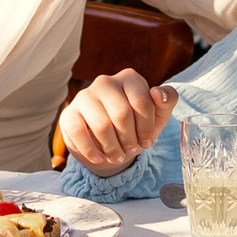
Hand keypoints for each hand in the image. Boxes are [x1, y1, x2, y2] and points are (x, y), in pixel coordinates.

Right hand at [58, 71, 178, 176]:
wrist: (108, 143)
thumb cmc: (136, 126)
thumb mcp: (157, 115)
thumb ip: (167, 100)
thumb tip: (158, 93)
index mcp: (129, 78)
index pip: (141, 102)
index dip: (146, 128)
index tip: (147, 141)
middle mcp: (105, 81)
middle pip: (121, 114)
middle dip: (129, 139)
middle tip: (131, 149)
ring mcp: (85, 96)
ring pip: (101, 125)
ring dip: (113, 148)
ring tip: (118, 156)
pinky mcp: (69, 114)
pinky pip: (79, 133)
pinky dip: (92, 152)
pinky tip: (100, 158)